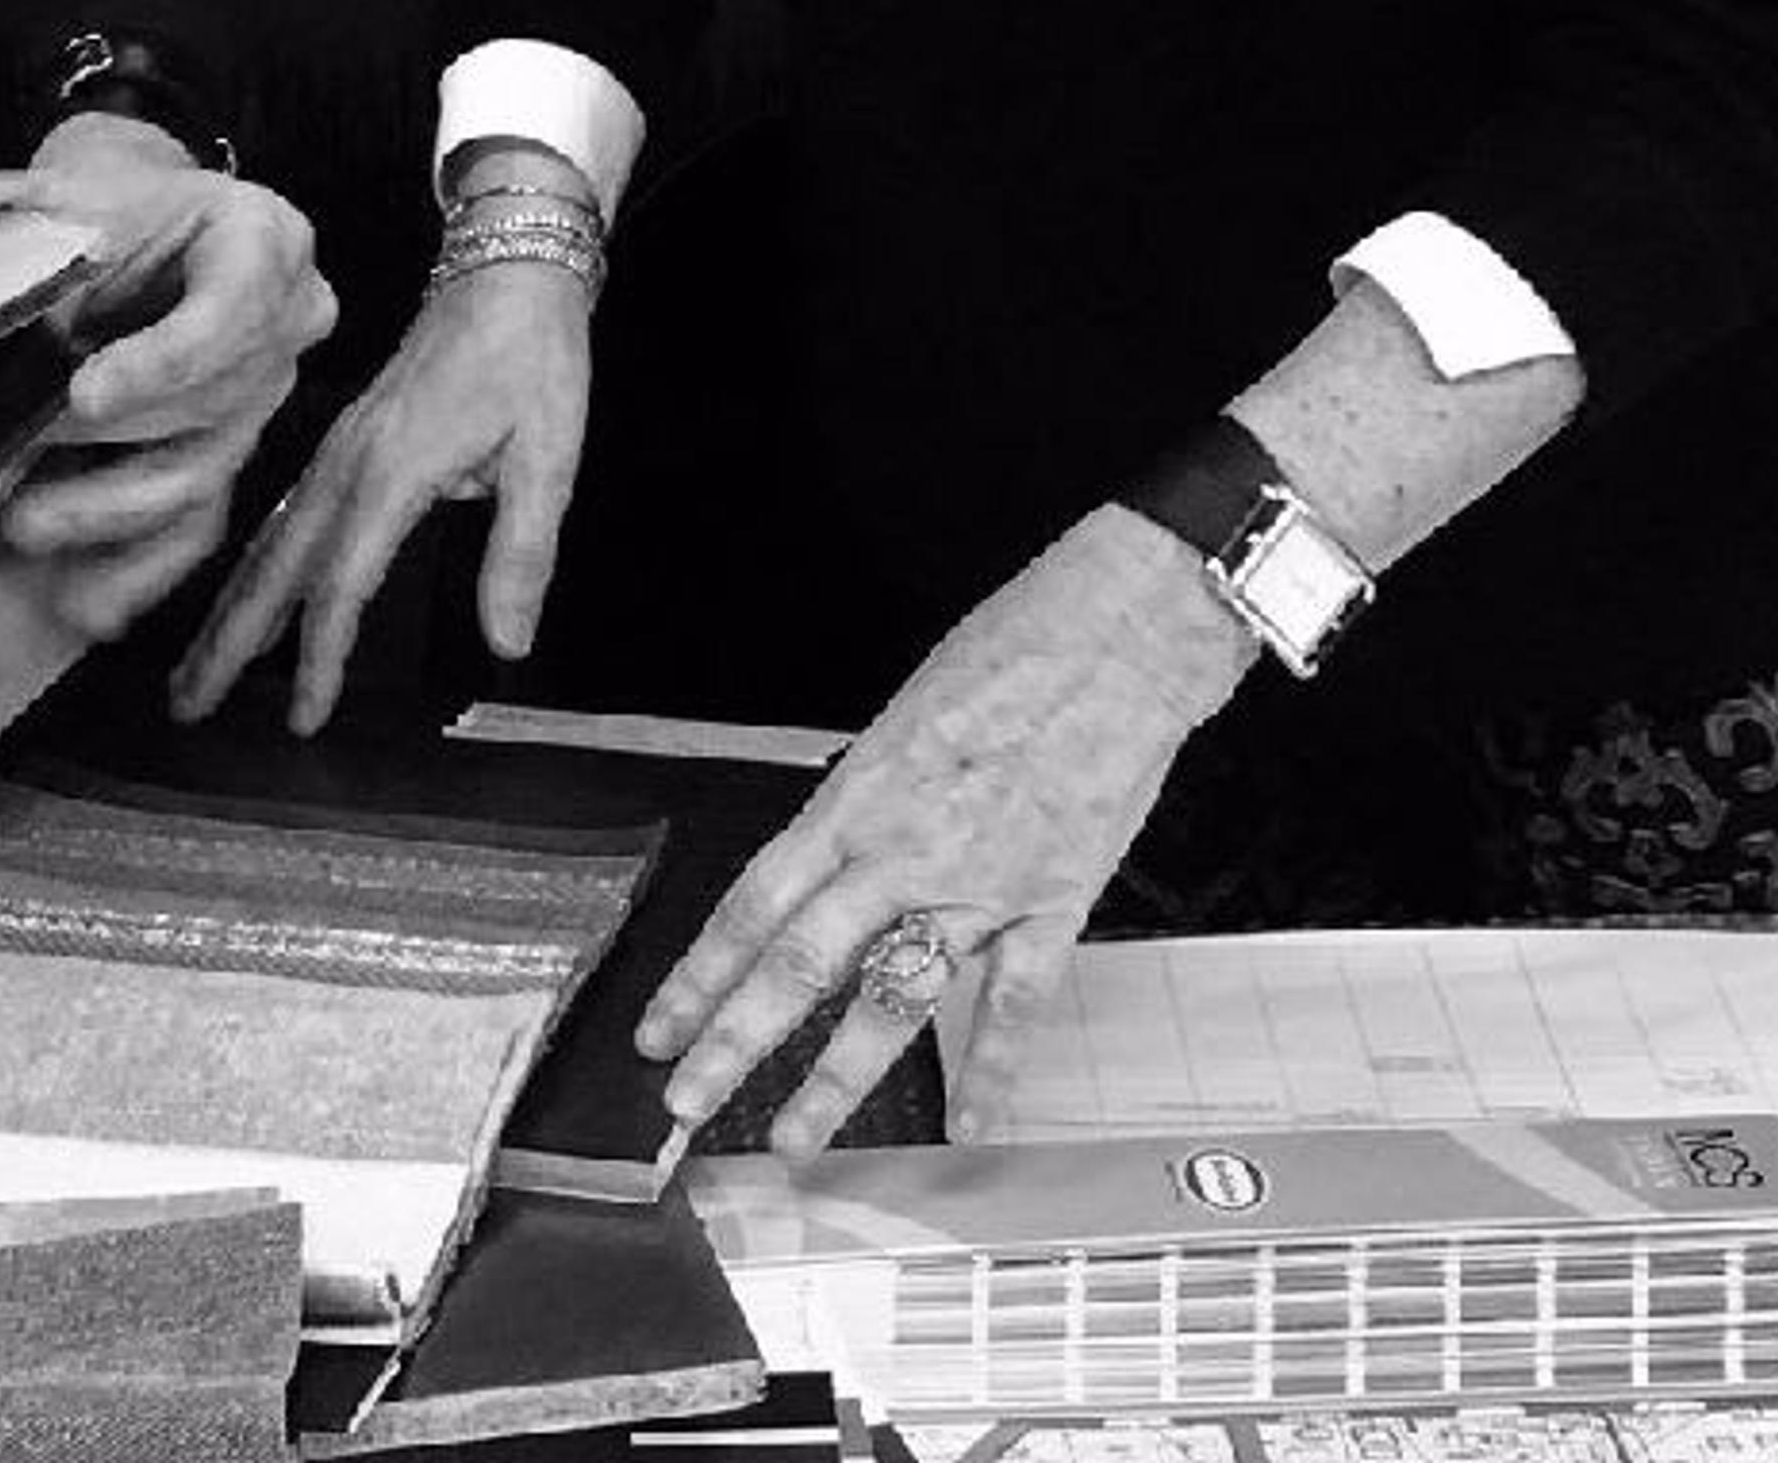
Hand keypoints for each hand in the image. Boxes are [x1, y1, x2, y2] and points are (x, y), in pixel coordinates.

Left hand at [0, 112, 333, 641]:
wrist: (107, 229)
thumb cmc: (95, 205)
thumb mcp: (79, 201)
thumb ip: (71, 259)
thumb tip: (32, 337)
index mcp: (269, 240)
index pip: (233, 310)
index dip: (161, 360)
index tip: (83, 392)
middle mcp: (290, 323)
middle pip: (211, 403)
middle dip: (110, 435)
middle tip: (16, 444)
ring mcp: (264, 399)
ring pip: (198, 474)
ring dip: (105, 508)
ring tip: (19, 522)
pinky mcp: (235, 460)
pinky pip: (195, 530)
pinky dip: (134, 568)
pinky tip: (79, 602)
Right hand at [168, 258, 592, 730]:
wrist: (507, 267)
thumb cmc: (532, 354)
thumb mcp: (549, 452)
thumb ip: (522, 551)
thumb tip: (508, 643)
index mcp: (394, 468)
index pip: (343, 579)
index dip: (322, 654)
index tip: (305, 717)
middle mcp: (350, 459)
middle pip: (277, 565)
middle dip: (230, 639)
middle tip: (189, 706)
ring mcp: (342, 446)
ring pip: (270, 539)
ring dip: (230, 606)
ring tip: (196, 667)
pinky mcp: (349, 439)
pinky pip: (287, 512)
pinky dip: (256, 562)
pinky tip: (247, 590)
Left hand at [636, 506, 1253, 1148]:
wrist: (1115, 637)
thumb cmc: (1010, 652)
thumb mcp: (903, 716)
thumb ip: (866, 801)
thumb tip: (833, 857)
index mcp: (856, 797)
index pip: (753, 902)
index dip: (700, 972)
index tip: (662, 1023)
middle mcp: (903, 851)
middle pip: (799, 963)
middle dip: (735, 1040)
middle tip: (686, 1100)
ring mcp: (978, 886)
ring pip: (890, 999)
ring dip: (835, 1080)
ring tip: (791, 1140)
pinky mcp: (1052, 904)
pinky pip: (1014, 1006)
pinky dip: (993, 1075)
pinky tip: (969, 1130)